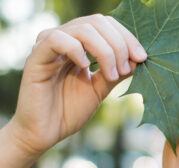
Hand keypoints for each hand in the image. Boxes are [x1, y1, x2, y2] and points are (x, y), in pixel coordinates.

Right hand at [6, 14, 146, 155]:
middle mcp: (64, 39)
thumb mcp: (99, 89)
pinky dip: (76, 49)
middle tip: (126, 69)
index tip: (142, 58)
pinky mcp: (36, 57)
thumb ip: (115, 72)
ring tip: (111, 74)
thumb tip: (138, 58)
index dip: (127, 37)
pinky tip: (85, 67)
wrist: (44, 134)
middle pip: (97, 22)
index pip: (106, 25)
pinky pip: (57, 39)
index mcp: (79, 44)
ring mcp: (49, 46)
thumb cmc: (68, 112)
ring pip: (82, 29)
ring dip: (104, 50)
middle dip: (119, 44)